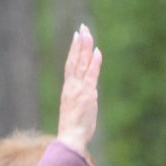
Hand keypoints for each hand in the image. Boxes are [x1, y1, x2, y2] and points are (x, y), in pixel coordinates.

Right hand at [55, 24, 100, 154]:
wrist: (71, 138)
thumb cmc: (74, 128)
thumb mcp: (78, 109)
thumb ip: (84, 97)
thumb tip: (91, 90)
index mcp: (68, 89)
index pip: (70, 64)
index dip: (73, 50)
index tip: (77, 36)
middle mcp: (72, 86)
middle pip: (74, 60)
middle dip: (79, 43)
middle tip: (82, 27)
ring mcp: (78, 89)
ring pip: (81, 64)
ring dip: (85, 48)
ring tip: (87, 32)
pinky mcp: (87, 94)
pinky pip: (91, 75)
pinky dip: (94, 63)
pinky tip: (97, 51)